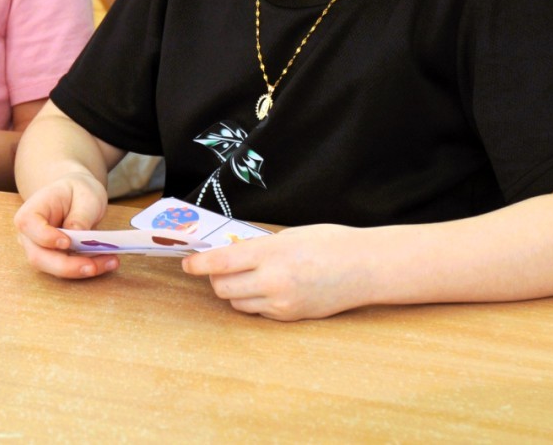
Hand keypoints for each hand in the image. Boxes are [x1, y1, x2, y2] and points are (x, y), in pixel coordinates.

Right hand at [13, 174, 115, 278]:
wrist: (76, 196)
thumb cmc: (77, 192)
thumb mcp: (85, 196)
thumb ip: (80, 215)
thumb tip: (78, 234)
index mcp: (31, 210)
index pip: (29, 225)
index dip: (45, 237)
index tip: (67, 242)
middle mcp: (30, 235)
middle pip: (39, 257)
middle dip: (68, 265)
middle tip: (94, 266)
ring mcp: (39, 250)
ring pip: (54, 268)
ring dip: (81, 270)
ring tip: (110, 262)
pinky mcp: (54, 260)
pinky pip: (67, 269)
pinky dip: (87, 268)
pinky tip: (107, 262)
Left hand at [181, 224, 369, 320]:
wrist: (364, 267)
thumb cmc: (330, 243)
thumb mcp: (290, 235)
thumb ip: (260, 247)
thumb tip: (232, 255)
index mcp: (271, 253)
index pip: (221, 262)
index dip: (199, 264)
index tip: (187, 263)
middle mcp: (272, 281)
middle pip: (222, 288)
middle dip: (216, 279)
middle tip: (220, 268)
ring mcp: (281, 303)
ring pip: (238, 303)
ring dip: (234, 291)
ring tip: (249, 277)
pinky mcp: (289, 317)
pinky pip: (258, 312)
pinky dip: (255, 301)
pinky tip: (269, 289)